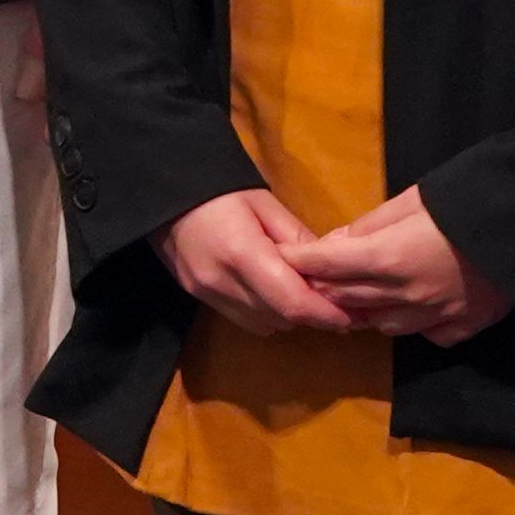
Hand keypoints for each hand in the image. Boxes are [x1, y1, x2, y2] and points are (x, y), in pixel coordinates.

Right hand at [157, 188, 354, 333]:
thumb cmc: (219, 190)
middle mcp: (222, 282)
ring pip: (264, 325)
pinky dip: (266, 313)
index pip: (293, 302)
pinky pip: (244, 319)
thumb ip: (298, 239)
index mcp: (243, 253)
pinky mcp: (198, 297)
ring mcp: (206, 293)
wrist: (162, 193)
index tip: (352, 316)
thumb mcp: (265, 203)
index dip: (326, 315)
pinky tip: (272, 294)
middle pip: (281, 318)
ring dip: (288, 316)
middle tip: (333, 300)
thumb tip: (331, 269)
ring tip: (302, 295)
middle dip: (311, 314)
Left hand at [297, 186, 513, 344]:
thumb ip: (367, 226)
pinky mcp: (465, 326)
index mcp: (387, 259)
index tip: (283, 257)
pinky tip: (411, 308)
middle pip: (346, 299)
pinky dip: (412, 324)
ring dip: (364, 309)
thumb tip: (333, 242)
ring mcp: (436, 316)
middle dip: (324, 287)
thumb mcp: (411, 201)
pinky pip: (427, 334)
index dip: (300, 260)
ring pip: (381, 324)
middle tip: (312, 276)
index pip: (325, 265)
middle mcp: (405, 295)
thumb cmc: (468, 200)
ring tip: (359, 292)